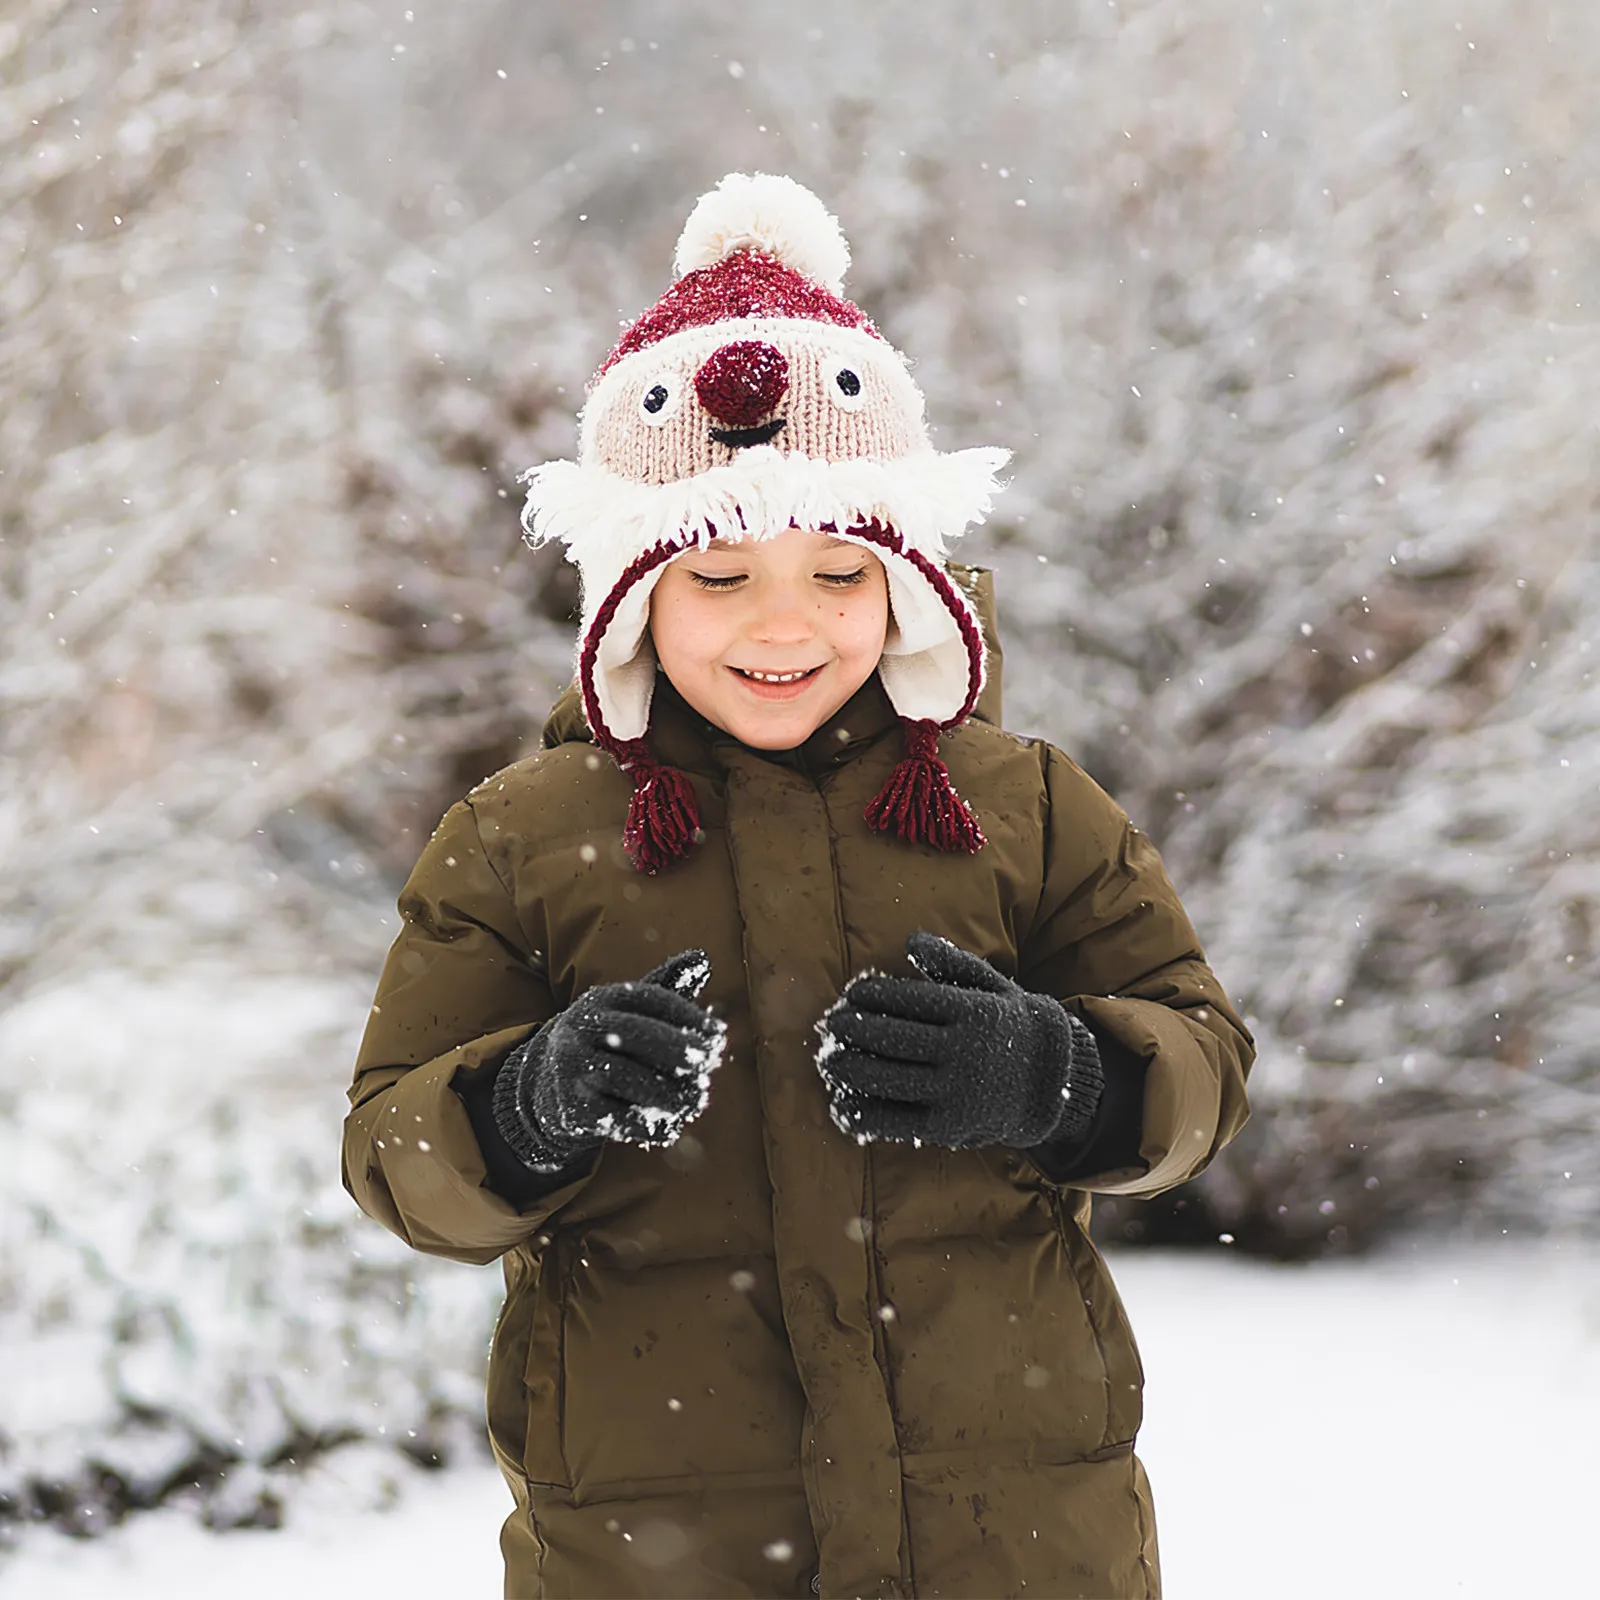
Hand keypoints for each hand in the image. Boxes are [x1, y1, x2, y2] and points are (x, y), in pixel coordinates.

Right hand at [494, 949, 725, 1170]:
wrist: (549, 1087)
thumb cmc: (608, 1043)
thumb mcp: (630, 1012)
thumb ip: (667, 986)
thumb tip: (703, 959)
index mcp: (601, 999)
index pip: (650, 999)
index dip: (689, 1016)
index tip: (718, 1034)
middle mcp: (581, 1028)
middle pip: (638, 1034)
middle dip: (681, 1050)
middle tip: (710, 1064)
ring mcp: (573, 1068)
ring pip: (630, 1078)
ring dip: (673, 1092)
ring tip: (696, 1099)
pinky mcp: (573, 1108)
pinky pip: (619, 1118)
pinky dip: (651, 1124)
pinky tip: (670, 1124)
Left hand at [812, 931, 1102, 1151]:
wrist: (1052, 1083)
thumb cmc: (1010, 1025)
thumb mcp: (992, 987)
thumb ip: (952, 962)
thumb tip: (912, 939)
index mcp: (972, 1013)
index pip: (909, 1000)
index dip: (873, 995)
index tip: (851, 993)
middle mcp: (963, 1053)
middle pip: (892, 1039)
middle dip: (853, 1030)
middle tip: (831, 1024)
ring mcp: (955, 1093)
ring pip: (887, 1079)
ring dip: (850, 1069)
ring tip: (829, 1059)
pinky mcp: (946, 1127)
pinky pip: (895, 1122)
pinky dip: (863, 1115)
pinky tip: (841, 1105)